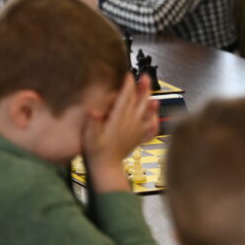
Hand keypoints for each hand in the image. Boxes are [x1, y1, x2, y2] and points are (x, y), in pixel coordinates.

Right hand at [83, 75, 158, 192]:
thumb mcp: (89, 136)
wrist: (105, 168)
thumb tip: (93, 112)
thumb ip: (92, 123)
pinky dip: (155, 120)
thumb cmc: (96, 151)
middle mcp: (130, 123)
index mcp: (118, 120)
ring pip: (146, 112)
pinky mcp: (138, 137)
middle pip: (139, 102)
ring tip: (153, 94)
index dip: (127, 86)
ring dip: (150, 100)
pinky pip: (151, 128)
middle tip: (144, 77)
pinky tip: (156, 116)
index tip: (128, 76)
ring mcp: (136, 130)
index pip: (125, 98)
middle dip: (142, 88)